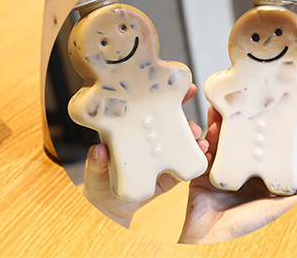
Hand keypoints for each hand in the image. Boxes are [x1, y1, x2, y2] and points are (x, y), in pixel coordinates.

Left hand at [81, 84, 208, 227]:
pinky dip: (196, 158)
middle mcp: (147, 139)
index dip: (165, 97)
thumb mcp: (94, 169)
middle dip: (185, 119)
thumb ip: (96, 161)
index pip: (149, 108)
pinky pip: (184, 165)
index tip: (183, 90)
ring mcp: (159, 156)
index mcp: (130, 130)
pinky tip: (203, 155)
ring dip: (193, 138)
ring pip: (180, 142)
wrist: (108, 205)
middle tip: (193, 125)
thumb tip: (99, 150)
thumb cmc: (98, 180)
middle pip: (170, 123)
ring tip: (199, 140)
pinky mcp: (168, 175)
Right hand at [178, 106, 296, 243]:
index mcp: (255, 180)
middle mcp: (238, 173)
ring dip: (217, 126)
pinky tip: (207, 131)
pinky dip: (204, 140)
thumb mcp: (274, 208)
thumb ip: (295, 194)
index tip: (256, 114)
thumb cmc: (244, 225)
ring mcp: (219, 171)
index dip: (256, 131)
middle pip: (236, 142)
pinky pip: (202, 152)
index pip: (257, 150)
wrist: (210, 236)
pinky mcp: (202, 172)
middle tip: (234, 106)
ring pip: (218, 142)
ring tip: (217, 112)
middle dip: (234, 124)